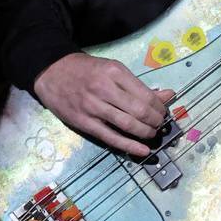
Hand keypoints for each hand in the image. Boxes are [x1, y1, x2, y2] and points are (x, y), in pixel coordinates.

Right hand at [32, 53, 174, 156]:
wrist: (51, 71)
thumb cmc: (85, 69)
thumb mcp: (112, 70)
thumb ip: (139, 85)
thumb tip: (169, 95)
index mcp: (114, 72)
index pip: (146, 95)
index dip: (160, 108)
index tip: (163, 112)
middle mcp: (104, 88)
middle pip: (140, 111)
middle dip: (155, 122)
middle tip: (159, 125)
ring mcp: (93, 107)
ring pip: (128, 125)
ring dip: (146, 133)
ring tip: (151, 134)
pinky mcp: (84, 122)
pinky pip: (111, 137)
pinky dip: (130, 146)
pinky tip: (142, 150)